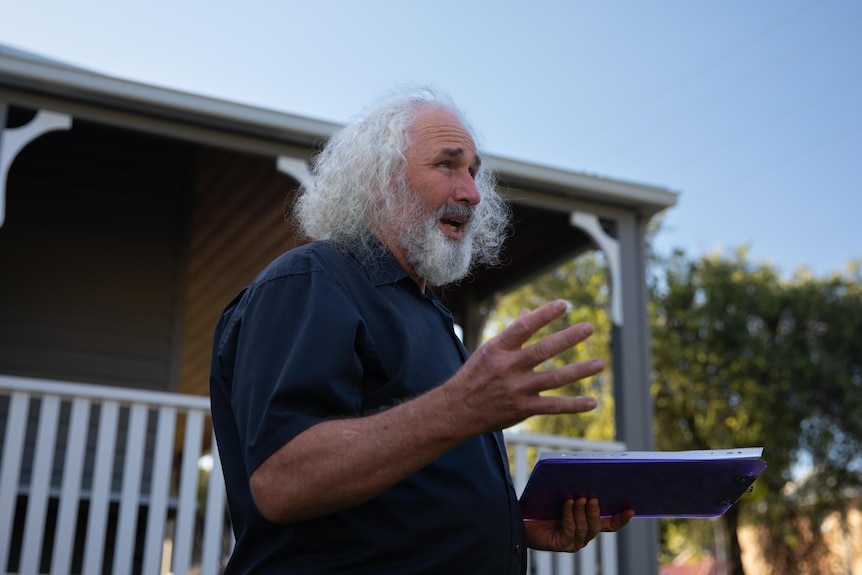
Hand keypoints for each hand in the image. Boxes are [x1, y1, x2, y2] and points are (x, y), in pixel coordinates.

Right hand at [442, 300, 604, 434]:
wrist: (456, 410)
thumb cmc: (474, 376)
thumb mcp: (488, 351)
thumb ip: (512, 335)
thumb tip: (529, 314)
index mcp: (498, 349)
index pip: (523, 326)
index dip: (544, 314)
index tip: (564, 305)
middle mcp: (508, 367)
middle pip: (543, 350)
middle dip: (568, 338)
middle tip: (588, 327)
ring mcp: (517, 389)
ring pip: (554, 378)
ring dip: (579, 371)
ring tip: (600, 363)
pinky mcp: (523, 409)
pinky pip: (553, 406)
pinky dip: (573, 405)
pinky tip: (592, 402)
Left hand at [524, 498, 633, 552]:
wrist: (520, 518)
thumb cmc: (541, 505)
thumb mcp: (561, 494)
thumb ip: (576, 489)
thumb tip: (588, 474)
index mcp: (587, 523)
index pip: (609, 524)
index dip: (621, 518)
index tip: (631, 508)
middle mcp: (583, 535)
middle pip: (597, 525)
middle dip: (596, 510)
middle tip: (594, 497)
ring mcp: (574, 541)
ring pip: (585, 528)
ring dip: (583, 512)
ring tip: (580, 498)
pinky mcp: (562, 544)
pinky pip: (570, 529)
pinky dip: (570, 514)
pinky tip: (568, 503)